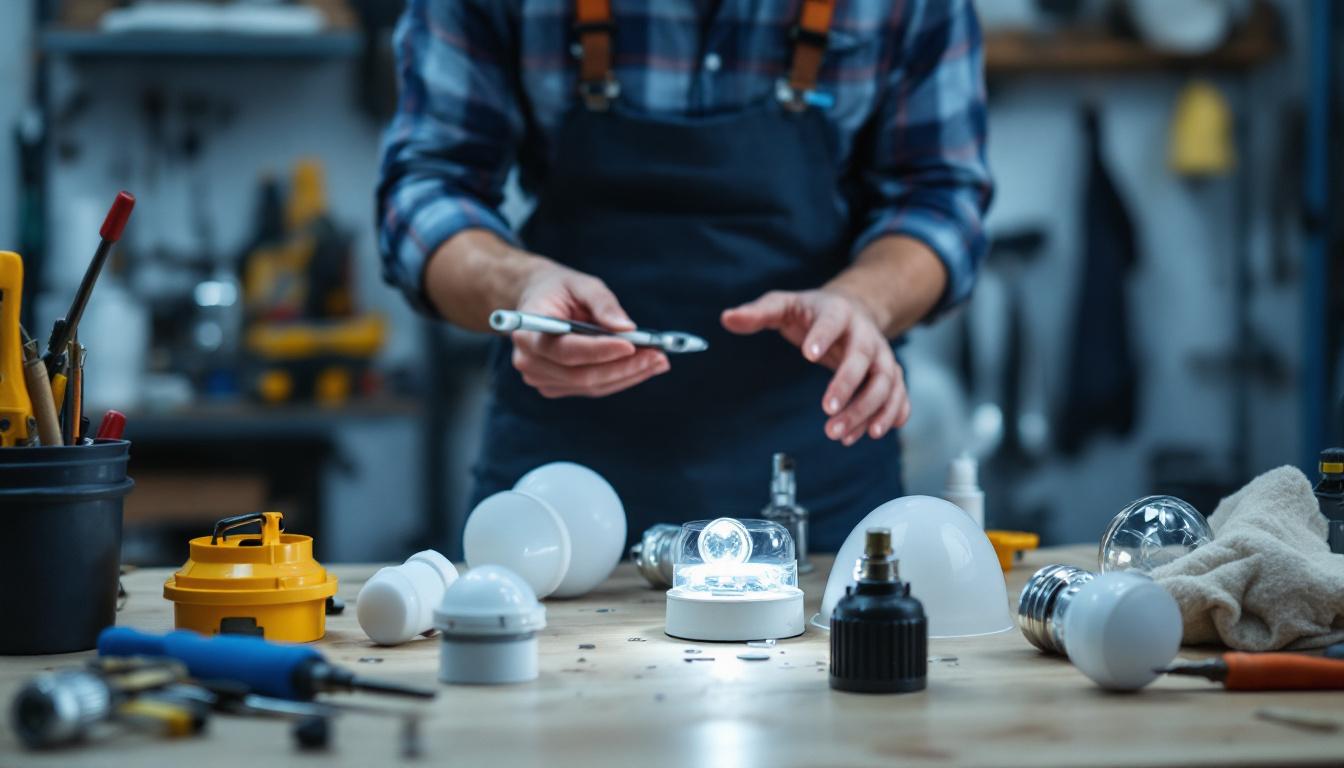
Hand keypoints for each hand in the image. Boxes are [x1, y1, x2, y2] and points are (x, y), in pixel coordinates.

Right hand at [510, 263, 668, 398]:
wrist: (538, 302)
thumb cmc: (560, 290)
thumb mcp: (582, 284)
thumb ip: (603, 303)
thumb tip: (627, 328)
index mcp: (528, 331)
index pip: (566, 350)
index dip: (600, 350)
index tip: (632, 344)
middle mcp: (529, 361)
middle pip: (581, 375)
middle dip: (623, 367)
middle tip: (658, 356)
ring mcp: (540, 378)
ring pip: (591, 386)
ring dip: (628, 375)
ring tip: (658, 361)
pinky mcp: (555, 387)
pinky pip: (592, 388)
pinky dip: (620, 378)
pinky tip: (643, 366)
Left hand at [721, 289, 909, 444]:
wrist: (855, 309)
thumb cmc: (814, 311)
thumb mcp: (784, 305)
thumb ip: (758, 312)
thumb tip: (727, 318)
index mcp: (838, 312)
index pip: (834, 322)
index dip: (824, 336)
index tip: (809, 355)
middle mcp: (866, 334)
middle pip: (865, 360)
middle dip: (848, 387)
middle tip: (827, 412)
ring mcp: (882, 355)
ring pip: (885, 383)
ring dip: (868, 410)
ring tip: (844, 436)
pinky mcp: (890, 374)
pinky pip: (898, 395)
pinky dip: (892, 414)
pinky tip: (874, 432)